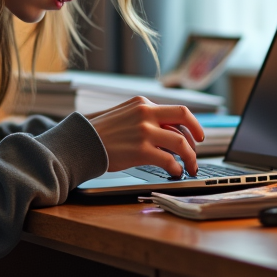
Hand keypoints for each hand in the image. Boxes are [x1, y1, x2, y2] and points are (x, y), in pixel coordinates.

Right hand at [85, 97, 205, 175]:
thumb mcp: (123, 115)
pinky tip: (175, 172)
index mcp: (142, 103)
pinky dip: (176, 167)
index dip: (191, 125)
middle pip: (184, 117)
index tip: (197, 135)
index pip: (176, 111)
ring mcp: (144, 131)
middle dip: (197, 135)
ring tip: (190, 167)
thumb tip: (167, 131)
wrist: (80, 143)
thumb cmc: (98, 134)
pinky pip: (169, 160)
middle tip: (197, 151)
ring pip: (181, 142)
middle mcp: (146, 113)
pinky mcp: (141, 150)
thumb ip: (143, 118)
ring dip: (190, 157)